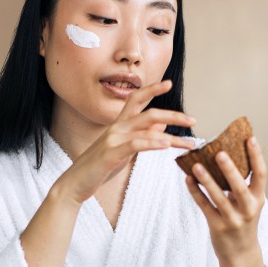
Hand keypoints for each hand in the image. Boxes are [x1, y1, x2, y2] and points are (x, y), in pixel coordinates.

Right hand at [57, 80, 195, 205]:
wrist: (75, 183)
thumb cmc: (99, 167)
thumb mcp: (124, 149)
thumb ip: (141, 136)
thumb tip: (162, 124)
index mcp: (119, 124)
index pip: (136, 99)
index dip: (152, 89)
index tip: (169, 83)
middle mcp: (116, 127)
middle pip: (148, 113)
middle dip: (173, 115)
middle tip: (192, 119)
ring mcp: (112, 139)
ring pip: (146, 129)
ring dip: (172, 136)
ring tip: (189, 143)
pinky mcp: (110, 153)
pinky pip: (135, 144)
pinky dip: (152, 143)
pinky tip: (166, 145)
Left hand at [186, 137, 266, 265]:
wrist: (240, 253)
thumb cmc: (242, 219)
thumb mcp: (248, 202)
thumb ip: (240, 183)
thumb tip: (225, 154)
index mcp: (258, 198)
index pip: (261, 174)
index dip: (256, 156)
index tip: (251, 138)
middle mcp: (248, 208)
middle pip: (239, 186)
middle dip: (229, 169)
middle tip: (219, 152)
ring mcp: (232, 219)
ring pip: (218, 197)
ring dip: (206, 180)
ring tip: (196, 165)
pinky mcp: (217, 226)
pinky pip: (204, 206)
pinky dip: (195, 192)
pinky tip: (187, 179)